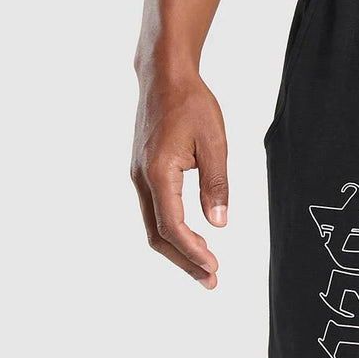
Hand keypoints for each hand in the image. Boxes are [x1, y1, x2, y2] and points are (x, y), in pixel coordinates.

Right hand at [131, 71, 227, 288]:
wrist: (164, 76)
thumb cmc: (191, 103)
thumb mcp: (214, 143)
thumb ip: (216, 185)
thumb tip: (219, 224)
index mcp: (158, 172)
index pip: (172, 225)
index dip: (192, 252)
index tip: (214, 267)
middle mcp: (142, 178)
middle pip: (158, 235)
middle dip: (184, 261)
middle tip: (211, 281)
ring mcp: (139, 177)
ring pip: (154, 226)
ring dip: (178, 251)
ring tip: (205, 269)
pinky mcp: (144, 174)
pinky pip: (154, 213)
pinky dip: (172, 233)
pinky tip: (192, 242)